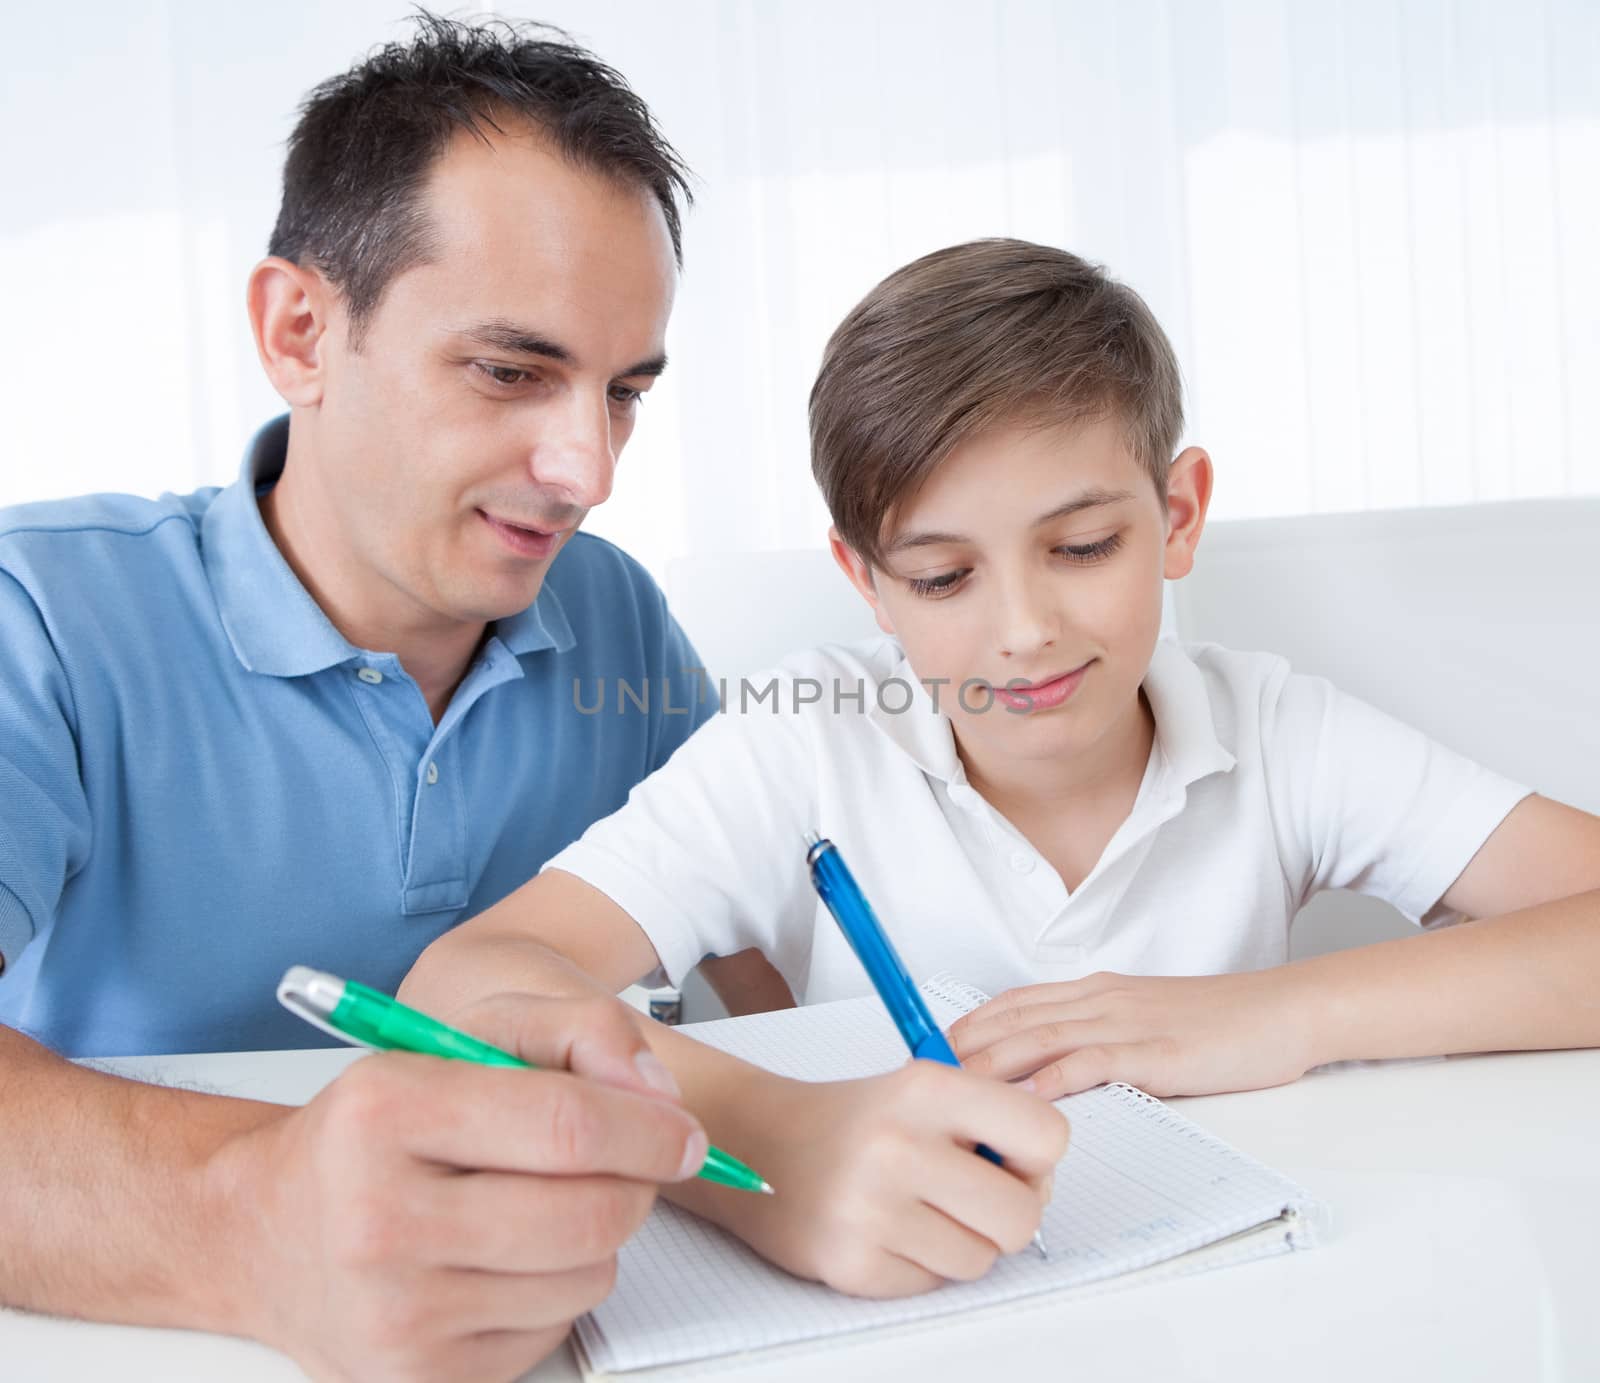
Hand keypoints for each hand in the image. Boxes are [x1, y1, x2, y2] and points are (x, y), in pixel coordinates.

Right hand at [216, 993, 705, 1382]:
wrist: (261, 1231)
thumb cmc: (375, 1127)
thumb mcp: (456, 1038)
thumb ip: (573, 1031)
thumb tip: (659, 1093)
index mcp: (385, 1113)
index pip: (566, 1126)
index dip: (649, 1129)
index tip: (685, 1132)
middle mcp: (377, 1221)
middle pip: (588, 1214)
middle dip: (637, 1185)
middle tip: (631, 1165)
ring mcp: (393, 1317)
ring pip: (585, 1278)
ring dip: (596, 1237)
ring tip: (539, 1204)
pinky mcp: (415, 1382)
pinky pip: (552, 1332)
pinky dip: (554, 1291)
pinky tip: (504, 1259)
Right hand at [722, 1061, 1068, 1297]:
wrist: (756, 1142)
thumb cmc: (852, 1120)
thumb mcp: (920, 1088)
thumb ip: (988, 1121)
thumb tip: (1043, 1177)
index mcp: (926, 1088)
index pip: (1045, 1135)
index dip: (1038, 1158)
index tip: (1011, 1159)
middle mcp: (898, 1145)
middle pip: (1021, 1216)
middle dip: (1006, 1215)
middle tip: (972, 1197)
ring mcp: (871, 1209)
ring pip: (979, 1260)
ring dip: (958, 1243)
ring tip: (916, 1209)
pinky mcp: (851, 1264)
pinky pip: (931, 1285)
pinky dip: (917, 1266)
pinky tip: (884, 1230)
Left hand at [947, 970, 1319, 1099]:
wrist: (1283, 1011)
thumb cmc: (1221, 1021)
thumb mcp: (1147, 1019)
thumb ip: (1101, 1036)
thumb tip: (1055, 1069)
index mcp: (1099, 991)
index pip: (1017, 1002)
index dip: (971, 1023)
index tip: (934, 1045)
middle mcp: (1103, 1000)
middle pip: (1016, 1019)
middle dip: (965, 1045)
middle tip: (922, 1071)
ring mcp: (1128, 1023)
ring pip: (1043, 1037)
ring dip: (993, 1062)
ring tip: (952, 1085)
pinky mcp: (1157, 1051)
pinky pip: (1096, 1062)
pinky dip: (1057, 1078)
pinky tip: (1029, 1097)